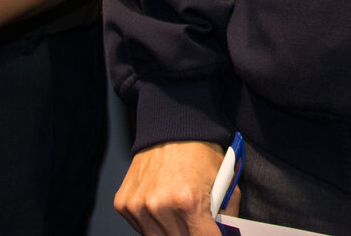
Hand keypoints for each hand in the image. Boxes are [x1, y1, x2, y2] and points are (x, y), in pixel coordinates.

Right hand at [115, 139, 235, 235]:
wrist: (171, 126)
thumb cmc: (199, 151)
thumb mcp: (224, 180)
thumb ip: (226, 212)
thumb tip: (226, 234)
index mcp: (189, 202)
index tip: (213, 234)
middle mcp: (160, 206)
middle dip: (193, 233)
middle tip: (197, 222)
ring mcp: (139, 206)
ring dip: (172, 230)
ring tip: (181, 213)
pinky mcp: (124, 204)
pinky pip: (140, 228)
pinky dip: (153, 223)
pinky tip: (163, 207)